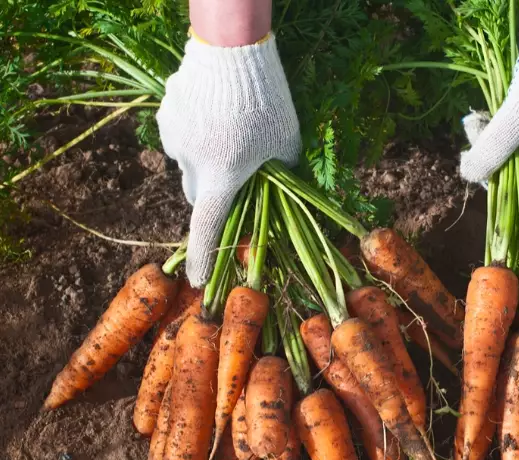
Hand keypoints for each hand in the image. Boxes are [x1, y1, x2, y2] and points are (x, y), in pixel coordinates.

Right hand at [157, 34, 299, 286]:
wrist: (234, 50)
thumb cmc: (268, 101)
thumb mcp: (285, 145)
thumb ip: (279, 174)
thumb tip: (277, 190)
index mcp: (221, 177)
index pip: (208, 228)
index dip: (203, 258)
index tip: (197, 282)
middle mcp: (190, 163)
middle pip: (199, 195)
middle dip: (215, 194)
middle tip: (238, 177)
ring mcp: (173, 137)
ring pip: (188, 163)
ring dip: (206, 160)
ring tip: (231, 132)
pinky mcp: (165, 114)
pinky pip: (181, 135)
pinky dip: (196, 134)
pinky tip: (216, 113)